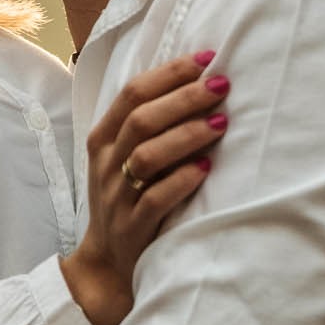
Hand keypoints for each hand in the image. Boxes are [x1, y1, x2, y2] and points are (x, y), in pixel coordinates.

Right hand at [61, 52, 230, 324]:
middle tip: (221, 86)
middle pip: (141, 119)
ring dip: (186, 135)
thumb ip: (149, 123)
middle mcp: (106, 165)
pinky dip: (181, 181)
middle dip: (184, 98)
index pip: (132, 93)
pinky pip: (155, 200)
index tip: (207, 60)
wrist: (108, 264)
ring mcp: (117, 197)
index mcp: (103, 139)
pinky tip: (205, 169)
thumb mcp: (124, 158)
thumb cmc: (128, 199)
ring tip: (220, 123)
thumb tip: (197, 80)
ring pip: (146, 156)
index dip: (170, 73)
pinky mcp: (133, 229)